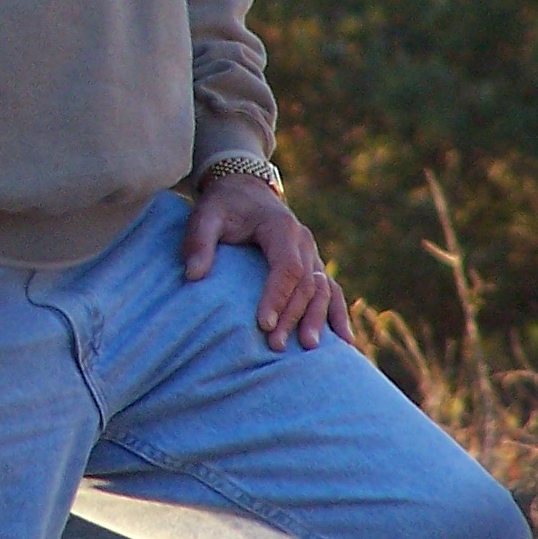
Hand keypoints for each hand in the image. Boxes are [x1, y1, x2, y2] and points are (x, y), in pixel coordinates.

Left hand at [182, 174, 353, 351]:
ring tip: (308, 349)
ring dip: (316, 319)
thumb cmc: (223, 206)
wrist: (243, 189)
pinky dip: (337, 313)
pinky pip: (330, 290)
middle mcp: (303, 240)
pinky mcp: (312, 264)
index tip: (264, 324)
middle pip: (305, 283)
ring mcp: (311, 253)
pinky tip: (345, 342)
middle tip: (275, 346)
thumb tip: (192, 276)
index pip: (286, 267)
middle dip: (293, 316)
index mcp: (280, 227)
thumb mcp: (205, 216)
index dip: (277, 296)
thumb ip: (198, 243)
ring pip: (322, 289)